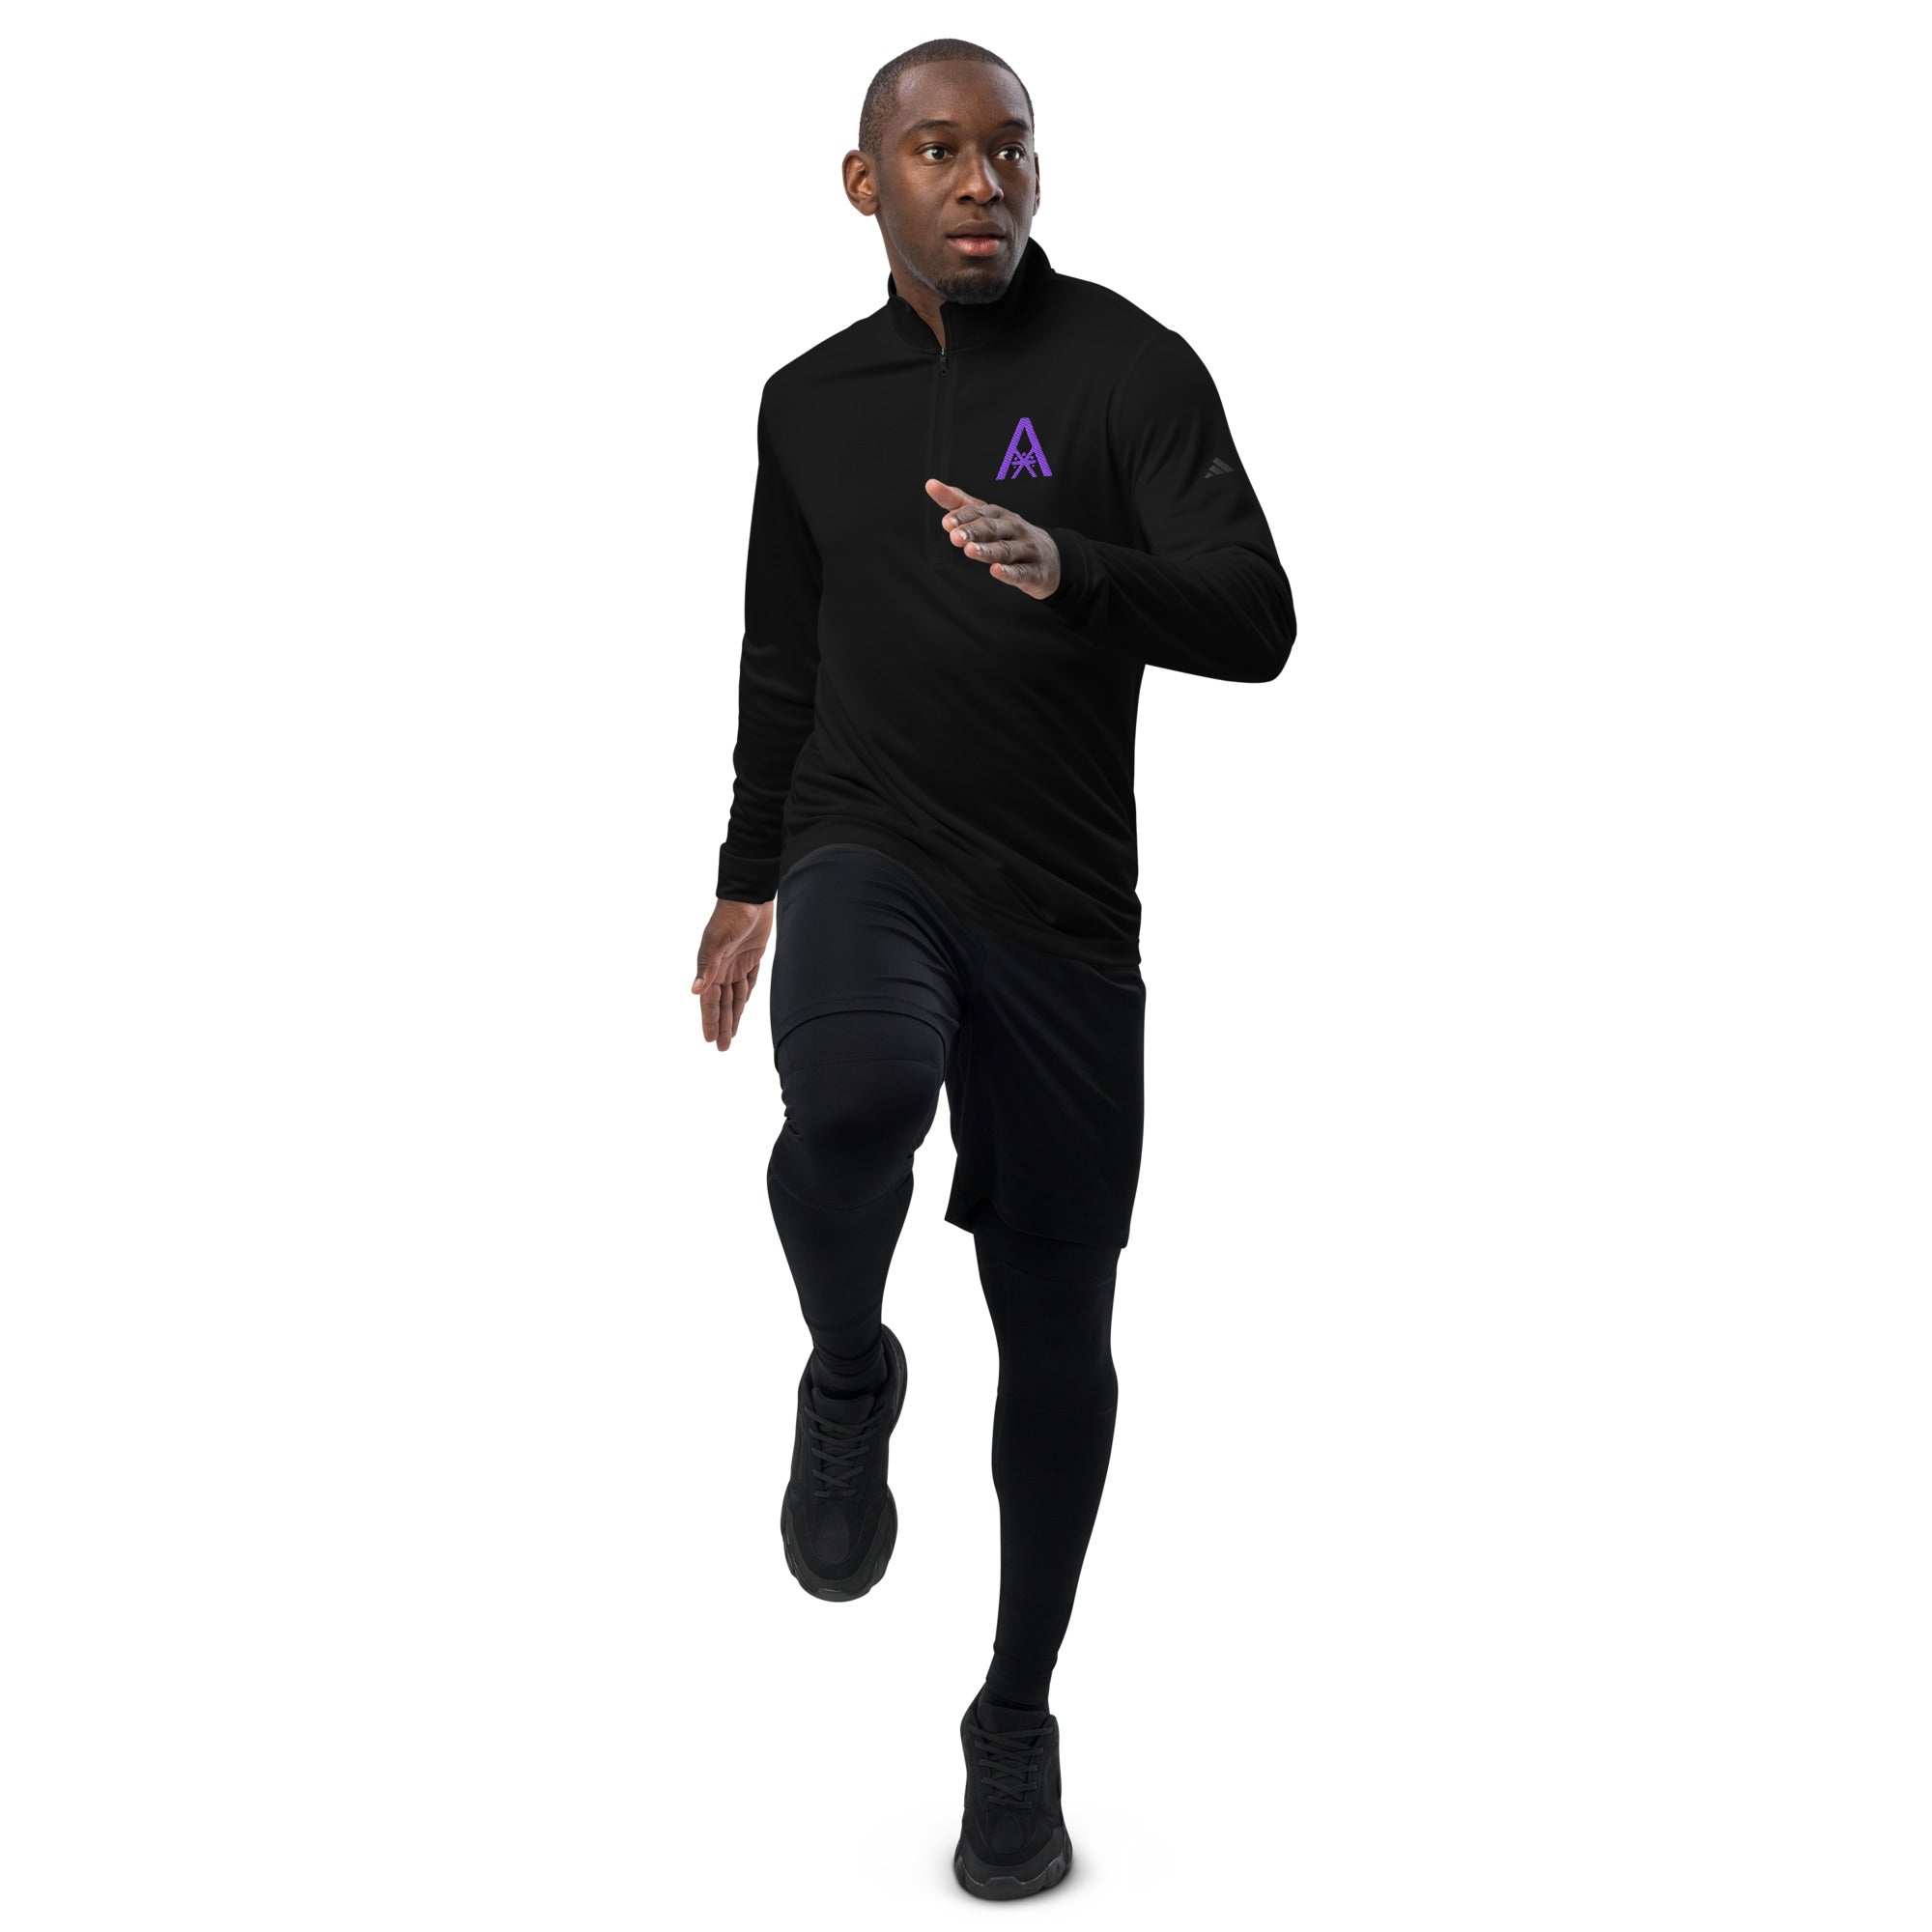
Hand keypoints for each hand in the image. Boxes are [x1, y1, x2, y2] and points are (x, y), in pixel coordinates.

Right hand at [692, 896, 772, 1050]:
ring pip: (735, 997)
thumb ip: (707, 967)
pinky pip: (749, 982)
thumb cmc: (731, 916)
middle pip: (722, 1004)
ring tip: (732, 1035)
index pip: (710, 1001)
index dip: (710, 1021)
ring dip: (734, 1016)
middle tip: (722, 1048)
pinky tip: (743, 1006)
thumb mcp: (717, 941)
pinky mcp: (752, 956)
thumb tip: (694, 992)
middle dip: (723, 1025)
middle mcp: (723, 969)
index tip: (710, 1040)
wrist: (749, 896)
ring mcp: (737, 963)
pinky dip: (745, 996)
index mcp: (712, 967)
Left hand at [925, 478, 1061, 597]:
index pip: (981, 512)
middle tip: (954, 537)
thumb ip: (960, 503)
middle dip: (974, 532)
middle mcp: (1014, 528)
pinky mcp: (1035, 572)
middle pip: (993, 529)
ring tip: (970, 551)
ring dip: (988, 550)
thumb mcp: (988, 518)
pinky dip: (1009, 572)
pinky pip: (1022, 572)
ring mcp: (1027, 549)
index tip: (946, 522)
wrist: (1052, 559)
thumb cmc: (1011, 536)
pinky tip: (996, 572)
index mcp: (1000, 515)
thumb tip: (930, 484)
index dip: (964, 517)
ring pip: (1006, 550)